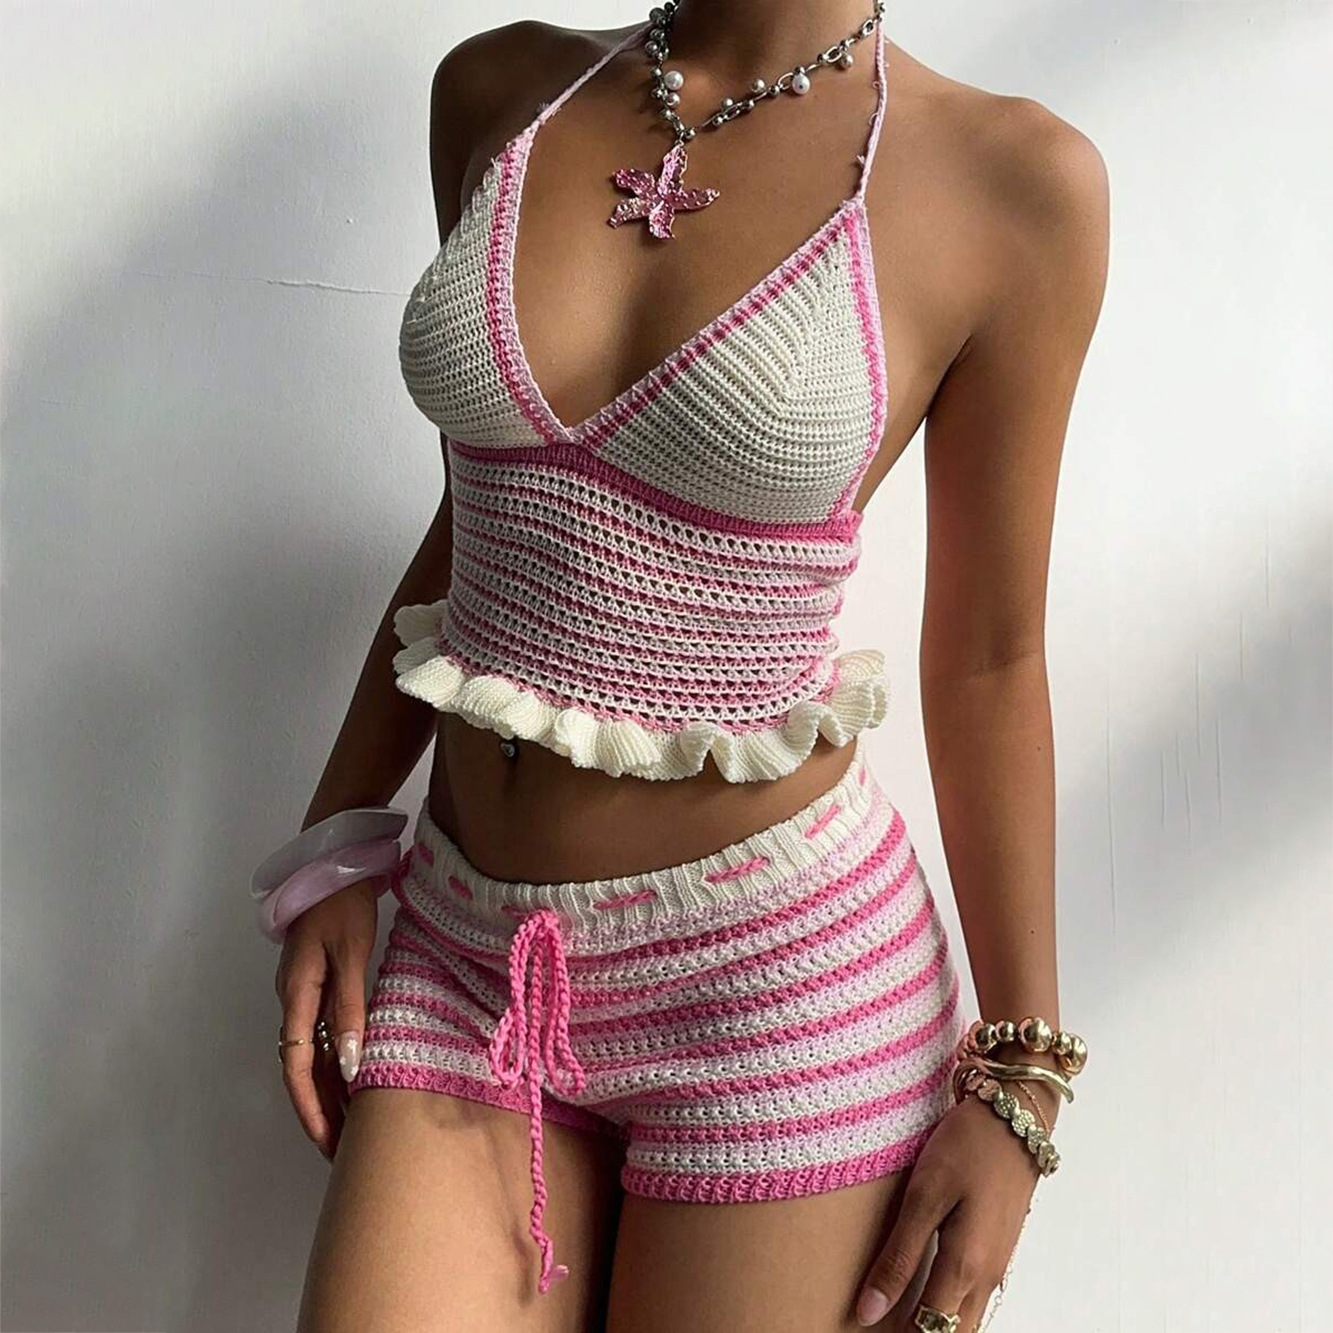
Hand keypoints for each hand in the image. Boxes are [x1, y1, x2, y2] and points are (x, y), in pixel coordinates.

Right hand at [274, 878, 380, 1159]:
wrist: (332, 860)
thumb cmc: (342, 902)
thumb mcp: (352, 953)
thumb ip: (350, 1007)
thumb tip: (350, 1067)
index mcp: (296, 994)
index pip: (297, 1067)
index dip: (310, 1109)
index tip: (327, 1144)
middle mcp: (293, 999)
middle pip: (301, 1068)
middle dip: (319, 1112)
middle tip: (342, 1152)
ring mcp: (302, 991)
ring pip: (311, 1054)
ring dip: (328, 1090)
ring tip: (352, 1128)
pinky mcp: (316, 982)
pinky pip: (322, 1033)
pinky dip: (336, 1061)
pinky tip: (355, 1078)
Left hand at [855, 1079, 1055, 1329]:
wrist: (1015, 1116)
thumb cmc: (968, 1147)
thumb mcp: (924, 1196)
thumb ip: (899, 1256)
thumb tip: (869, 1311)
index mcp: (964, 1267)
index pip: (929, 1332)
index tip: (866, 1332)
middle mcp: (986, 1277)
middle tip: (880, 1327)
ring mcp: (997, 1265)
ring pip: (966, 1320)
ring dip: (935, 1325)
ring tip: (897, 1316)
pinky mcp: (998, 1249)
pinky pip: (974, 1298)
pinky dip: (950, 1307)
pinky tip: (926, 1292)